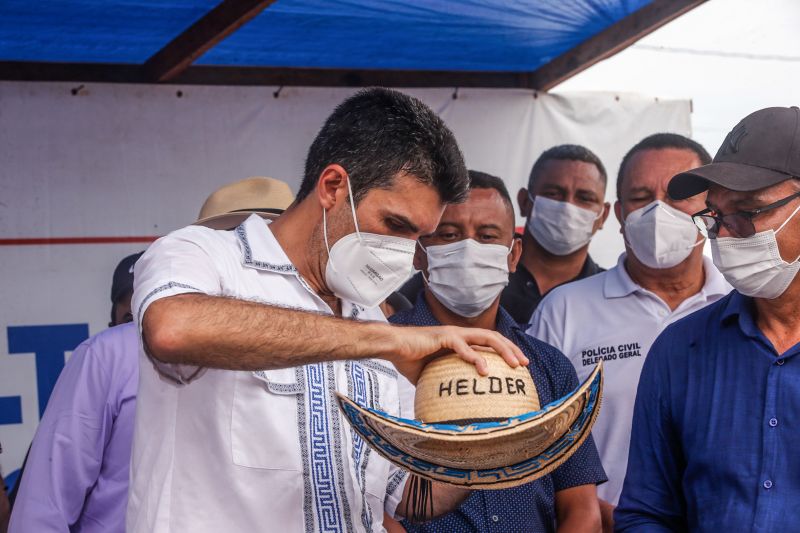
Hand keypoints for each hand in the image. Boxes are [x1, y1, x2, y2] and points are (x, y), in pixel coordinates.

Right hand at [386, 325, 527, 383]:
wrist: (393, 347)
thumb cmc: (409, 359)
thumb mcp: (430, 376)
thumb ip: (441, 385)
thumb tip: (444, 410)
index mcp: (459, 341)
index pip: (488, 343)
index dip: (504, 352)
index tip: (518, 365)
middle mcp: (460, 334)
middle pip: (493, 338)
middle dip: (511, 349)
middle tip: (524, 364)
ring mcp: (453, 334)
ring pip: (485, 338)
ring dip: (502, 350)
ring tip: (513, 364)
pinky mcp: (443, 337)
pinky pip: (462, 346)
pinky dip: (474, 357)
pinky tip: (483, 369)